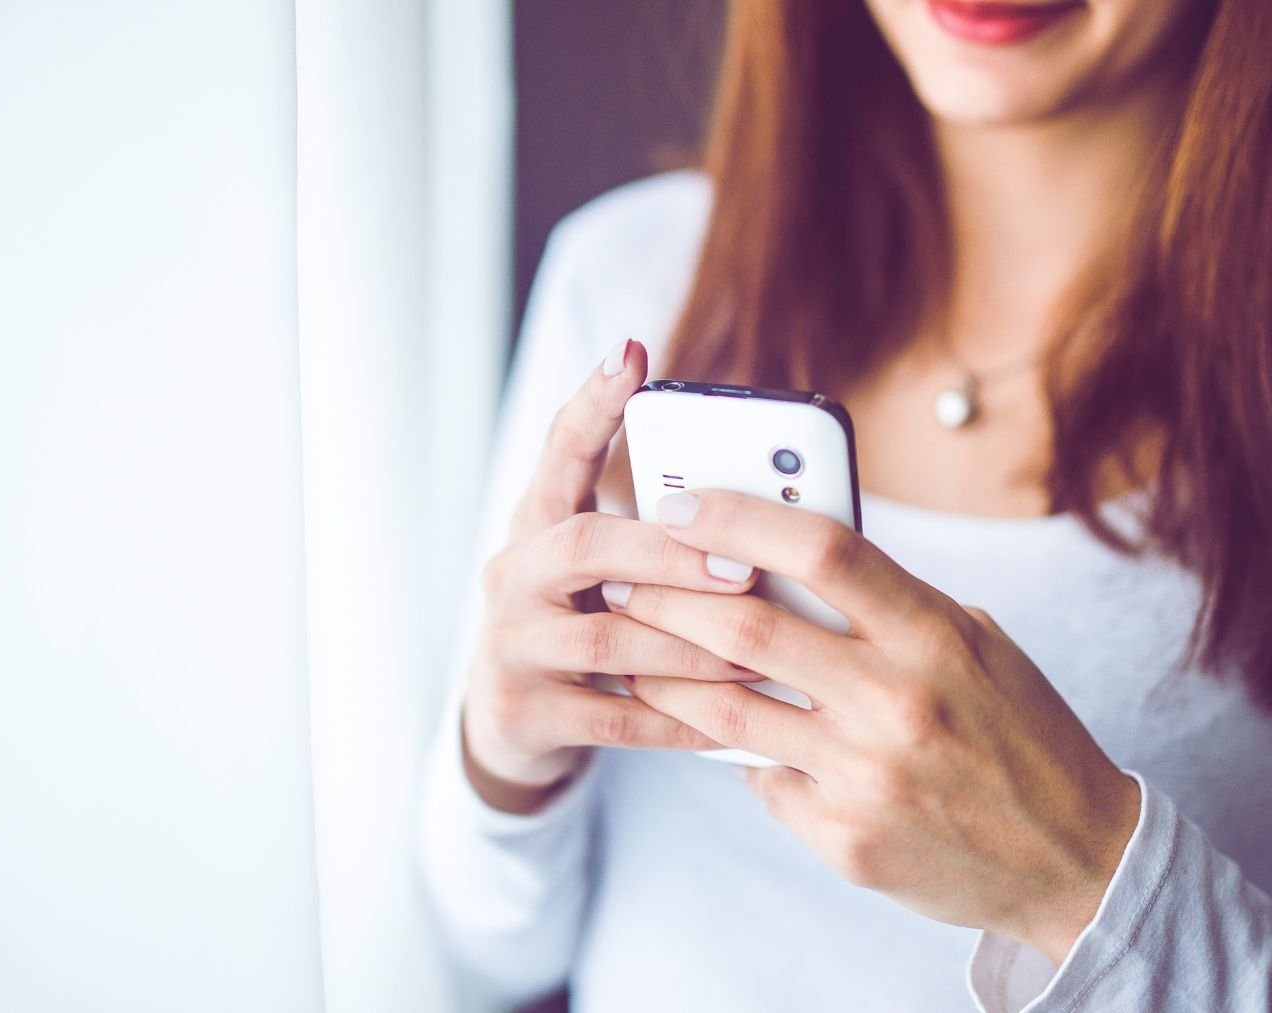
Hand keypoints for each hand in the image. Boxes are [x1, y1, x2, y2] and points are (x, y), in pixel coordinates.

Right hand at [460, 341, 762, 814]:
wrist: (512, 721)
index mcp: (537, 526)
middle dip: (669, 553)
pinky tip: (727, 720)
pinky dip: (676, 719)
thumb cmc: (584, 623)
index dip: (593, 404)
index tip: (632, 353)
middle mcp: (511, 575)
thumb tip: (761, 498)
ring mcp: (510, 646)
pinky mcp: (523, 712)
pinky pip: (613, 718)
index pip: (559, 451)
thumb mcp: (603, 570)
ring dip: (690, 647)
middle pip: (584, 544)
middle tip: (744, 566)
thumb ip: (655, 534)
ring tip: (758, 653)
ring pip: (607, 640)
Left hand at [603, 490, 1140, 962]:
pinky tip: (704, 727)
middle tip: (621, 576)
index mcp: (936, 636)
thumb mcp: (976, 646)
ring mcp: (868, 776)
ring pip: (729, 711)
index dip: (740, 517)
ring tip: (629, 649)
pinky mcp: (845, 838)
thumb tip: (787, 560)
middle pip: (750, 628)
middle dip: (668, 594)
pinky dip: (730, 748)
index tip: (682, 502)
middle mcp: (899, 702)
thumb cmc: (1021, 734)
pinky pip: (762, 778)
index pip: (822, 551)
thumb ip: (889, 607)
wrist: (1074, 861)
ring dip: (665, 674)